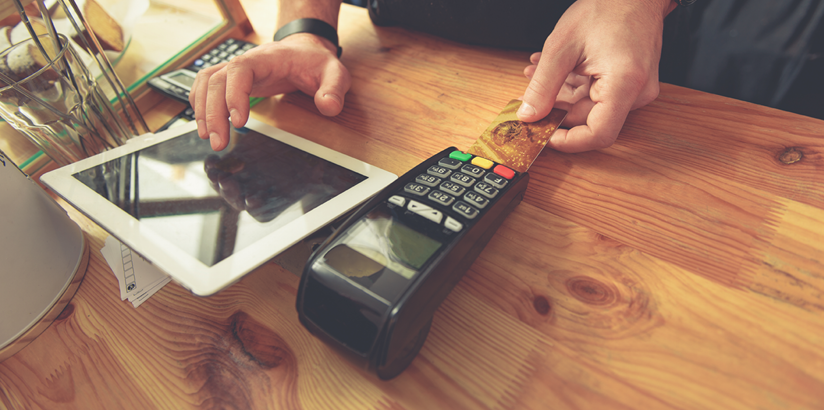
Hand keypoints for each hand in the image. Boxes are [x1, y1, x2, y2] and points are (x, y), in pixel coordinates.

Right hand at [189, 33, 350, 150]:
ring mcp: (236, 71)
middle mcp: (245, 62)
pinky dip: (200, 105)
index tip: (239, 121)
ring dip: (202, 111)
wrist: (304, 52)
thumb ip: (333, 89)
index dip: (234, 95)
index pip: (239, 70)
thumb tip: (329, 107)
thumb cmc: (315, 62)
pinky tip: (205, 125)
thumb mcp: (334, 73)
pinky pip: (207, 87)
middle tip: (218, 142)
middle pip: (216, 80)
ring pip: (206, 83)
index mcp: (266, 58)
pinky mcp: (233, 81)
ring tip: (209, 138)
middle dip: (212, 112)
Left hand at [518, 0, 675, 152]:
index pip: (599, 134)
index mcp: (625, 84)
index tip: (544, 136)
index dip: (568, 141)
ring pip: (589, 106)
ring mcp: (636, 88)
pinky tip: (553, 70)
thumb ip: (543, 86)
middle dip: (555, 109)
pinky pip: (597, 93)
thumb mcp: (562, 46)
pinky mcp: (630, 82)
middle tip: (527, 96)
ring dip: (560, 93)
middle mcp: (637, 91)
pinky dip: (573, 84)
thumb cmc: (608, 6)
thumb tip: (529, 116)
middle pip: (589, 119)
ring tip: (535, 73)